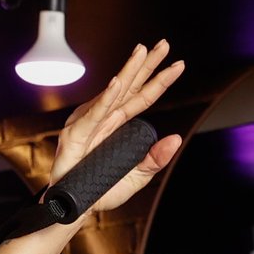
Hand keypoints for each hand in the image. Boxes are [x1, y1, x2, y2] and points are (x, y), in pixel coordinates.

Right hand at [48, 41, 186, 217]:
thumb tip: (175, 138)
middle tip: (165, 44)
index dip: (159, 81)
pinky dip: (105, 98)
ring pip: (113, 93)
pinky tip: (117, 82)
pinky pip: (93, 114)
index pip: (142, 98)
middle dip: (147, 64)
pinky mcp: (75, 135)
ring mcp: (89, 124)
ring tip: (142, 52)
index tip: (179, 64)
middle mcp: (104, 119)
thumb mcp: (136, 177)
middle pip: (130, 86)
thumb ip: (155, 160)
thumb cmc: (99, 191)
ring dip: (127, 71)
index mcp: (118, 125)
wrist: (74, 209)